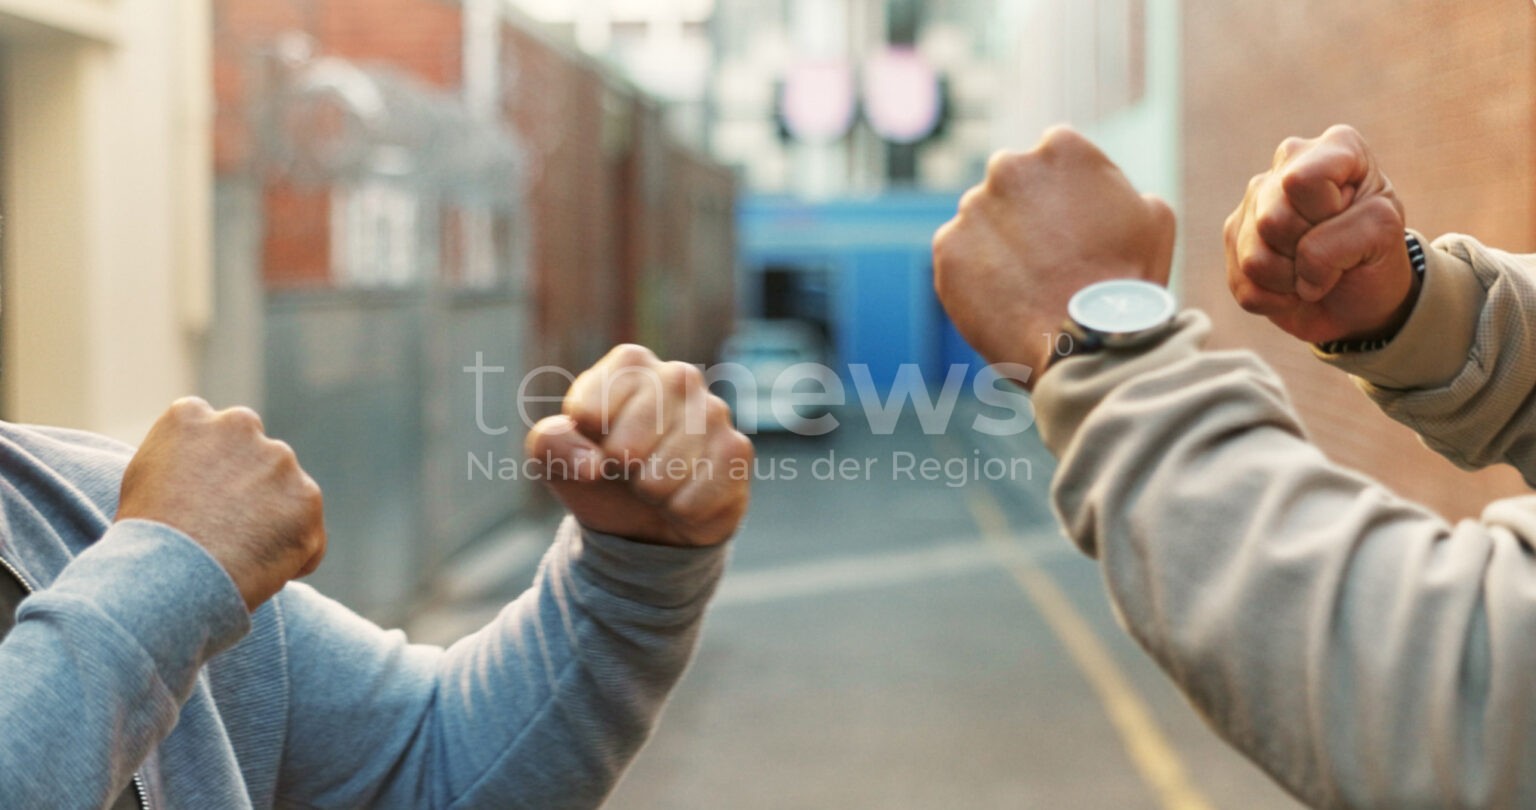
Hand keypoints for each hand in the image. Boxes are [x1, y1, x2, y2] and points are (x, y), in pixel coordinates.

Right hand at [117, 398, 326, 611]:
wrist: (169, 576)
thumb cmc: (142, 541)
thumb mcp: (141, 482)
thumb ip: (177, 460)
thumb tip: (197, 464)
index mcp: (191, 416)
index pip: (213, 431)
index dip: (213, 469)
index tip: (205, 499)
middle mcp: (239, 425)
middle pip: (256, 456)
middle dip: (251, 487)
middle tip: (229, 529)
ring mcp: (278, 460)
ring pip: (286, 491)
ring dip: (275, 518)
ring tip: (240, 557)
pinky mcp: (306, 497)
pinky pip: (309, 530)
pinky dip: (294, 552)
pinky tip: (261, 572)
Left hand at [526, 345, 753, 546]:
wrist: (648, 517)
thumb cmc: (600, 473)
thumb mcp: (555, 457)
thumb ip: (550, 443)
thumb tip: (594, 464)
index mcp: (631, 365)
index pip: (588, 413)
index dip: (582, 446)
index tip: (595, 446)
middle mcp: (678, 376)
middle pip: (625, 447)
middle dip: (620, 474)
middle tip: (629, 470)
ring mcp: (714, 411)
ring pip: (661, 476)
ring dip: (651, 495)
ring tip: (658, 482)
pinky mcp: (737, 451)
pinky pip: (692, 499)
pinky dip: (679, 511)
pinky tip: (686, 496)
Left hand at [933, 126, 1175, 386]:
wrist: (1086, 342)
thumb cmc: (1128, 281)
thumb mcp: (1154, 218)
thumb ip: (1120, 189)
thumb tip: (1102, 194)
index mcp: (1061, 147)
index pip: (1054, 160)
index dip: (1066, 195)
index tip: (1073, 226)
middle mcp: (1008, 166)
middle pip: (1012, 185)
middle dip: (1025, 212)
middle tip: (1047, 257)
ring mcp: (972, 207)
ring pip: (982, 221)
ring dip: (998, 245)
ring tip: (1028, 286)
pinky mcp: (948, 248)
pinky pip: (960, 257)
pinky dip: (975, 276)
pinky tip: (1004, 300)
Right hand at [1225, 124, 1416, 343]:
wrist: (1359, 296)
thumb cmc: (1375, 256)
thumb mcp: (1384, 235)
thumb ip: (1350, 231)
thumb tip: (1301, 260)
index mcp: (1334, 148)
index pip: (1303, 180)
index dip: (1326, 213)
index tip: (1350, 219)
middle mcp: (1287, 165)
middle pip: (1273, 220)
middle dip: (1309, 252)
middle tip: (1334, 253)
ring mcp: (1254, 201)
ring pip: (1255, 259)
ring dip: (1293, 281)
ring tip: (1313, 273)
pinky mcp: (1233, 238)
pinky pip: (1245, 284)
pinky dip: (1276, 299)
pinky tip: (1292, 286)